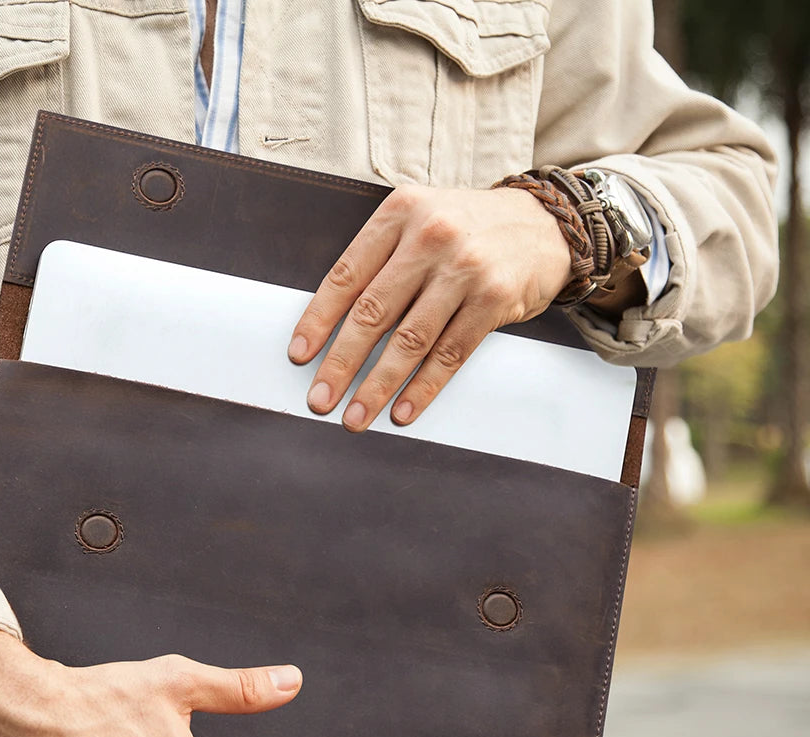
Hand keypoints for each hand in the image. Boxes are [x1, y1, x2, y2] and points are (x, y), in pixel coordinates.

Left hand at [287, 185, 572, 430]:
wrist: (544, 225)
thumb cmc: (466, 230)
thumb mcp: (418, 222)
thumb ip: (380, 261)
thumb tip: (331, 328)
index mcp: (399, 213)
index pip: (346, 276)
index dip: (318, 321)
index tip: (299, 357)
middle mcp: (430, 237)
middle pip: (374, 313)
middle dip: (341, 364)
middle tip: (320, 400)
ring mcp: (465, 269)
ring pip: (410, 340)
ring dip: (377, 387)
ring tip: (355, 417)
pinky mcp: (494, 300)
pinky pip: (450, 354)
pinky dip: (423, 388)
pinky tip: (402, 411)